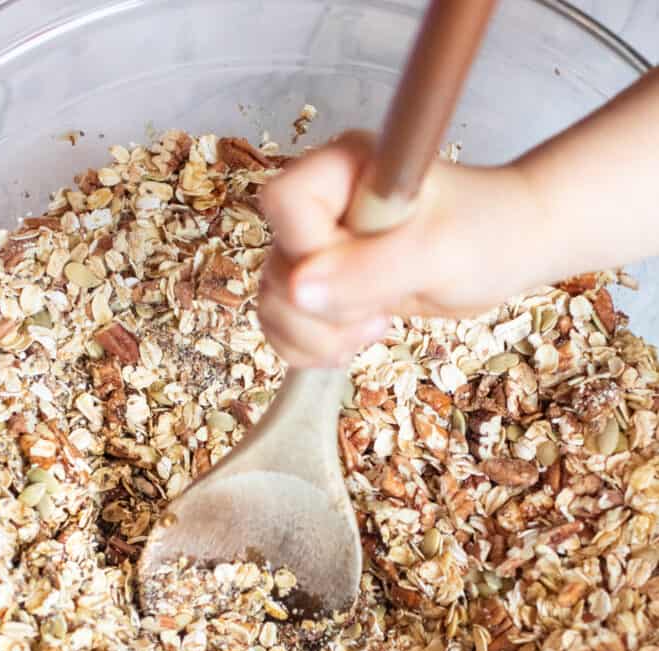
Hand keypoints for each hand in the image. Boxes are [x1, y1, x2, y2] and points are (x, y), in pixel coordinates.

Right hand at [260, 68, 658, 367]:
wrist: (509, 248)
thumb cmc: (486, 232)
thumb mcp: (436, 252)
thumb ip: (368, 270)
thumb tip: (295, 291)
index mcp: (342, 170)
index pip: (284, 205)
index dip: (311, 251)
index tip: (364, 269)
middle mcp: (321, 206)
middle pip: (273, 265)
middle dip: (319, 311)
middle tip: (376, 313)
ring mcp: (320, 249)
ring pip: (274, 302)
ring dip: (315, 336)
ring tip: (372, 328)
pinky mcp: (327, 287)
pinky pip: (287, 326)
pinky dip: (312, 348)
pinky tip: (356, 341)